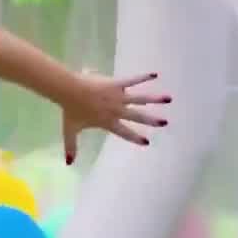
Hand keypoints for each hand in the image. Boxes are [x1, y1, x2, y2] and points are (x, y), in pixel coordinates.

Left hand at [56, 71, 170, 164]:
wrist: (70, 91)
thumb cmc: (71, 111)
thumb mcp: (70, 131)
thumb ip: (71, 147)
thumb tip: (68, 163)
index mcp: (108, 122)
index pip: (125, 132)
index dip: (135, 138)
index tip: (147, 142)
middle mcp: (117, 111)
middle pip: (138, 116)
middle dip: (152, 120)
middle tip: (165, 122)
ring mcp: (118, 97)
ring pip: (140, 98)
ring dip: (155, 98)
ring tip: (168, 99)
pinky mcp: (117, 84)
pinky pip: (132, 80)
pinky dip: (143, 77)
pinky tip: (154, 74)